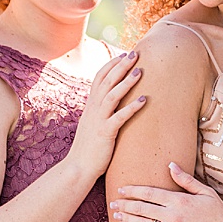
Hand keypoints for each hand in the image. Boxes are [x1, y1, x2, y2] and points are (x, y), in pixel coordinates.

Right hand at [66, 53, 143, 180]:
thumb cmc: (90, 147)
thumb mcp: (94, 124)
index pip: (99, 78)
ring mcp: (98, 121)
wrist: (78, 168)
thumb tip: (111, 101)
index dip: (111, 65)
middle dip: (121, 66)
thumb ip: (101, 111)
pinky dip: (131, 108)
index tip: (124, 54)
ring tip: (140, 71)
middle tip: (135, 53)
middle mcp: (92, 110)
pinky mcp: (105, 134)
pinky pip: (119, 118)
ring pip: (111, 96)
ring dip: (126, 82)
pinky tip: (144, 99)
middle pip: (106, 82)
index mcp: (90, 106)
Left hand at [111, 163, 222, 221]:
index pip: (149, 193)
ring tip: (117, 216)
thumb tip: (170, 165)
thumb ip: (186, 180)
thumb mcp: (206, 192)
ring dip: (127, 219)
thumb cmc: (218, 214)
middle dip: (124, 205)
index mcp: (180, 201)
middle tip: (113, 203)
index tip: (121, 189)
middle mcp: (173, 217)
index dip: (132, 190)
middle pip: (141, 209)